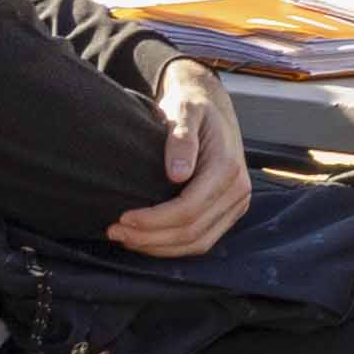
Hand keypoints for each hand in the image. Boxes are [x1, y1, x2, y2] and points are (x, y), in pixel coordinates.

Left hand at [110, 63, 254, 256]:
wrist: (212, 105)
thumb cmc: (193, 107)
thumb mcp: (185, 111)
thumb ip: (181, 139)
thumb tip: (177, 175)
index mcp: (227, 168)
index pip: (188, 209)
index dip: (154, 220)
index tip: (123, 217)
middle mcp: (238, 190)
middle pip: (192, 231)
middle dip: (151, 237)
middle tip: (115, 232)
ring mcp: (237, 203)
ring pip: (198, 243)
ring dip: (160, 247)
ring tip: (127, 239)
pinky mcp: (229, 211)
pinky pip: (203, 239)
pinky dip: (174, 247)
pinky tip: (148, 239)